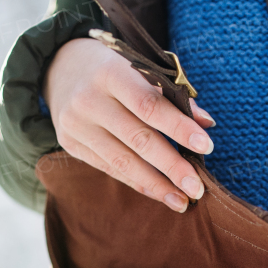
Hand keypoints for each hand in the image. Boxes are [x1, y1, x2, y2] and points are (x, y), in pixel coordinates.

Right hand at [43, 37, 215, 212]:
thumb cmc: (113, 68)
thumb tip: (206, 123)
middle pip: (138, 139)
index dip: (179, 128)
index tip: (206, 147)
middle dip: (171, 166)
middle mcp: (89, 99)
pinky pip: (109, 168)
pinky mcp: (70, 144)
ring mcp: (76, 124)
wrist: (61, 67)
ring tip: (182, 200)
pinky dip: (137, 182)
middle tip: (197, 187)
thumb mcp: (138, 68)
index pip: (149, 105)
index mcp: (110, 72)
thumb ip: (171, 93)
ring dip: (156, 184)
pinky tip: (159, 193)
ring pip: (122, 161)